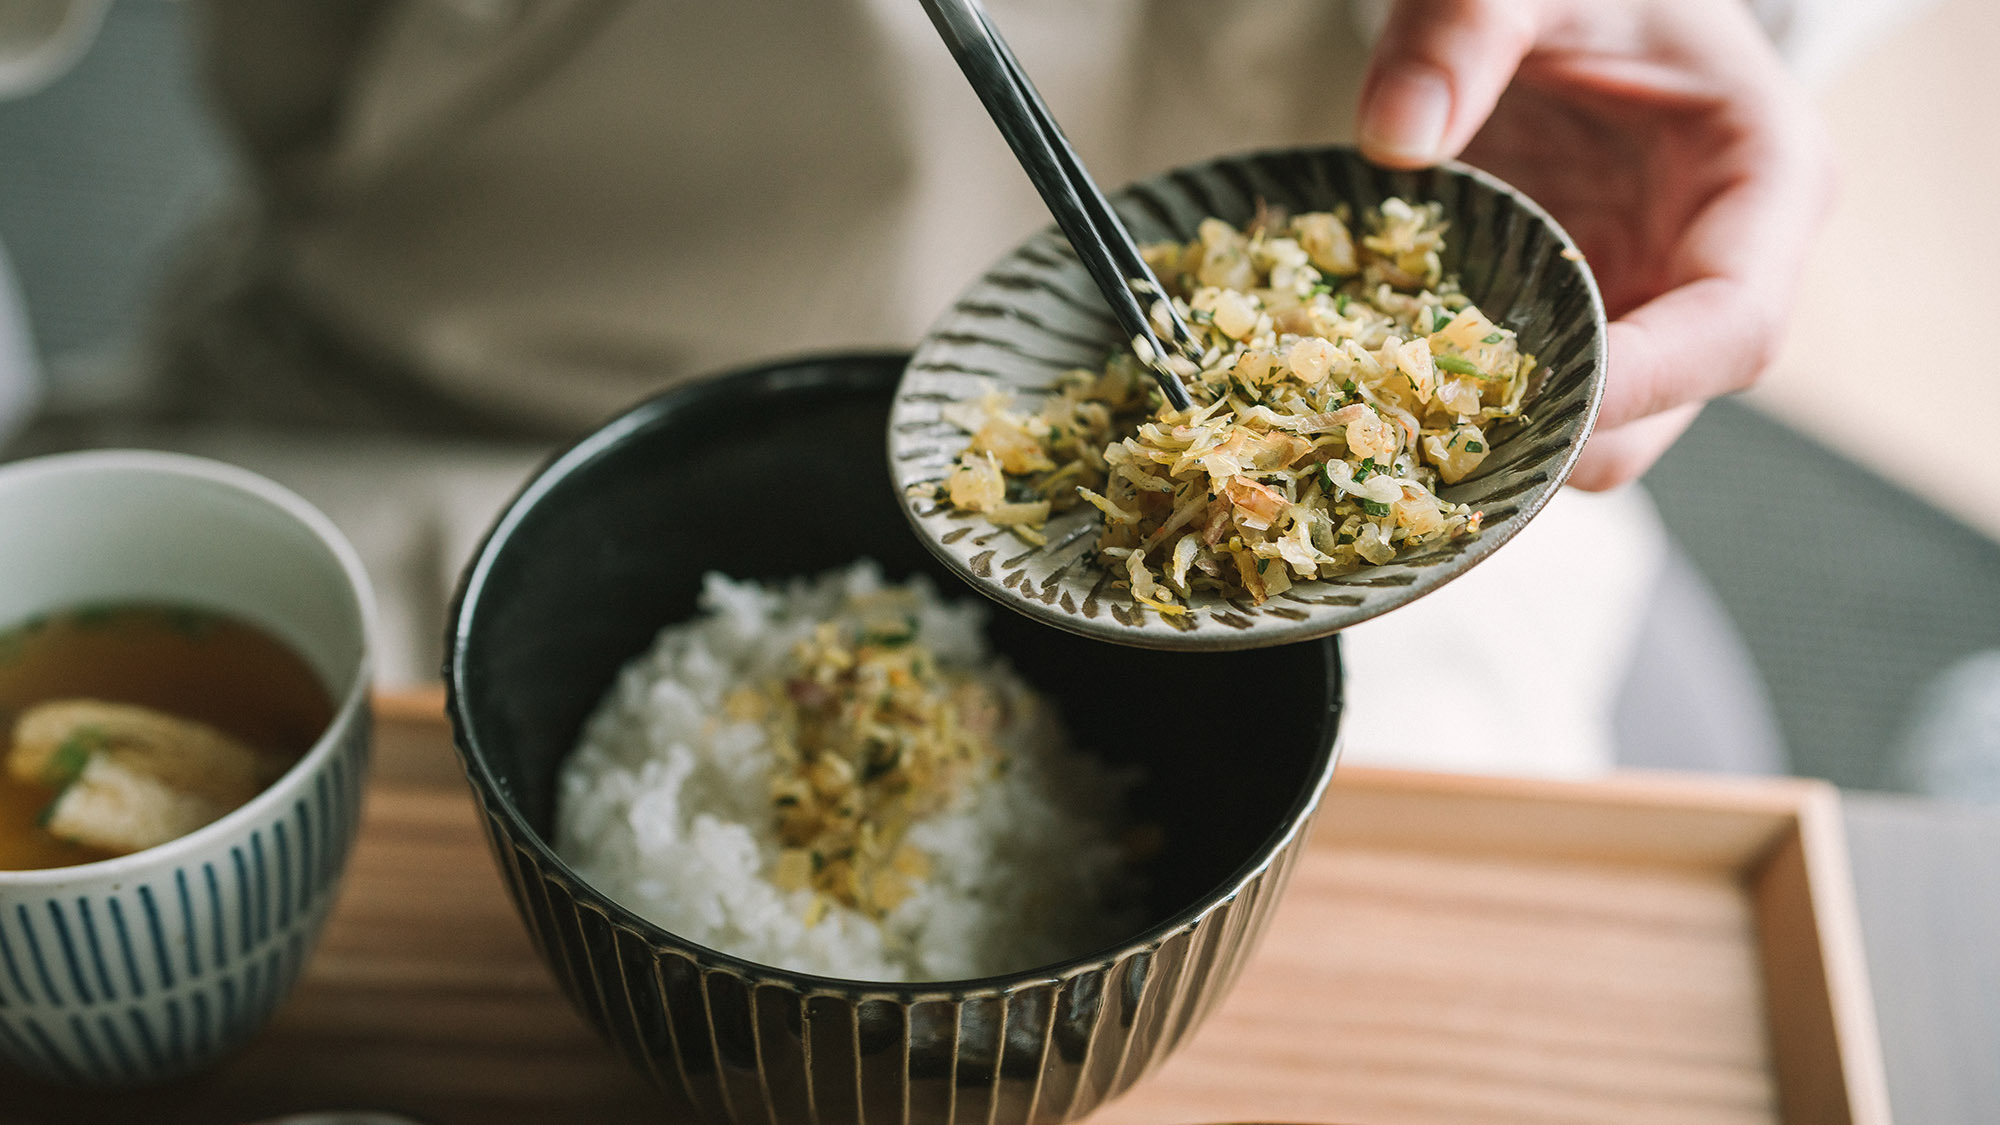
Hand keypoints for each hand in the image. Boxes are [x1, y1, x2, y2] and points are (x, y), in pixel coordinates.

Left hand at [1356, 0, 1835, 488]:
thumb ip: (1464, 33)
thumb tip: (1395, 139)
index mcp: (1764, 185)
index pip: (1733, 330)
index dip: (1641, 385)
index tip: (1530, 405)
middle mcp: (1717, 267)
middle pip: (1657, 414)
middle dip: (1547, 441)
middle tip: (1416, 446)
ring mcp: (1643, 304)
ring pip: (1585, 430)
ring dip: (1489, 443)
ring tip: (1381, 441)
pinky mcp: (1573, 317)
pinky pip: (1525, 395)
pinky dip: (1454, 413)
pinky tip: (1371, 405)